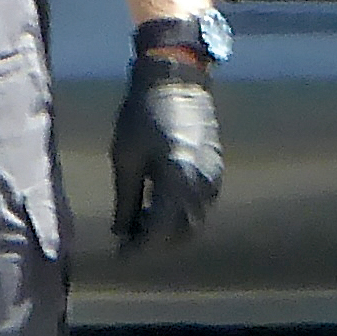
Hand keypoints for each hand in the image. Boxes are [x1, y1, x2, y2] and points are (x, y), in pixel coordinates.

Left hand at [110, 52, 221, 249]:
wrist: (176, 79)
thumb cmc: (142, 114)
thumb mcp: (125, 158)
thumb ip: (125, 200)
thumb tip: (120, 233)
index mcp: (176, 180)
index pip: (159, 232)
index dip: (138, 249)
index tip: (119, 256)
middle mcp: (201, 184)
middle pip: (182, 234)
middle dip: (156, 243)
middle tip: (128, 240)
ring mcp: (213, 177)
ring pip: (195, 221)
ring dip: (170, 230)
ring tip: (141, 222)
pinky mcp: (217, 169)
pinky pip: (201, 204)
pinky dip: (182, 214)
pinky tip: (158, 204)